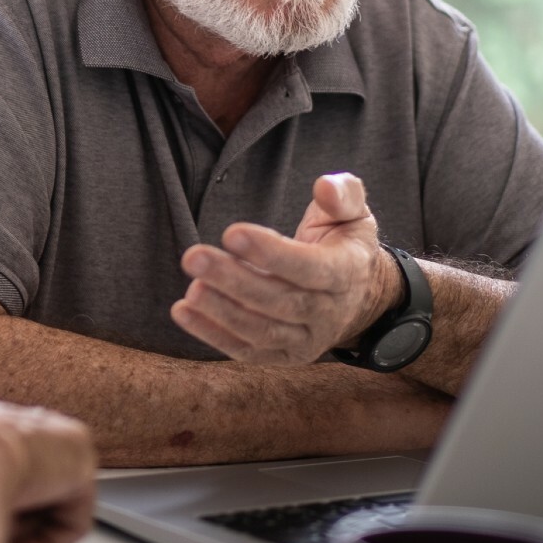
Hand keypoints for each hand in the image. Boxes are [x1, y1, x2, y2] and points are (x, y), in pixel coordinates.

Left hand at [170, 172, 400, 364]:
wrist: (359, 295)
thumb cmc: (344, 243)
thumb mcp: (354, 212)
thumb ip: (343, 193)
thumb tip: (324, 187)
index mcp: (345, 272)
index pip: (308, 267)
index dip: (270, 253)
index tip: (231, 234)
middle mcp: (328, 312)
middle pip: (280, 301)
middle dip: (234, 281)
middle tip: (193, 257)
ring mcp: (308, 339)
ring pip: (263, 331)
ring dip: (221, 311)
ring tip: (190, 288)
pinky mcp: (286, 355)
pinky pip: (249, 351)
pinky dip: (214, 335)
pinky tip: (183, 312)